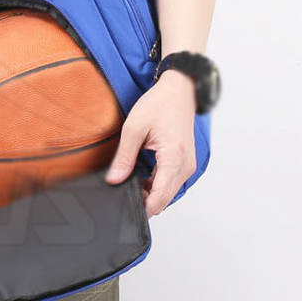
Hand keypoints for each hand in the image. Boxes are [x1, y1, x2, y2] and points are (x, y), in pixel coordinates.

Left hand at [104, 70, 197, 216]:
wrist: (180, 89)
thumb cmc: (161, 104)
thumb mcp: (134, 128)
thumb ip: (124, 157)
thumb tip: (114, 179)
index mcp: (174, 159)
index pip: (160, 197)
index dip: (144, 208)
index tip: (127, 210)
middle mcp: (185, 165)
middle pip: (165, 198)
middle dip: (145, 201)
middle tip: (124, 193)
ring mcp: (187, 164)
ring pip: (168, 191)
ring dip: (151, 192)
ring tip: (130, 181)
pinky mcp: (185, 161)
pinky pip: (171, 181)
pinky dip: (157, 183)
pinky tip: (141, 175)